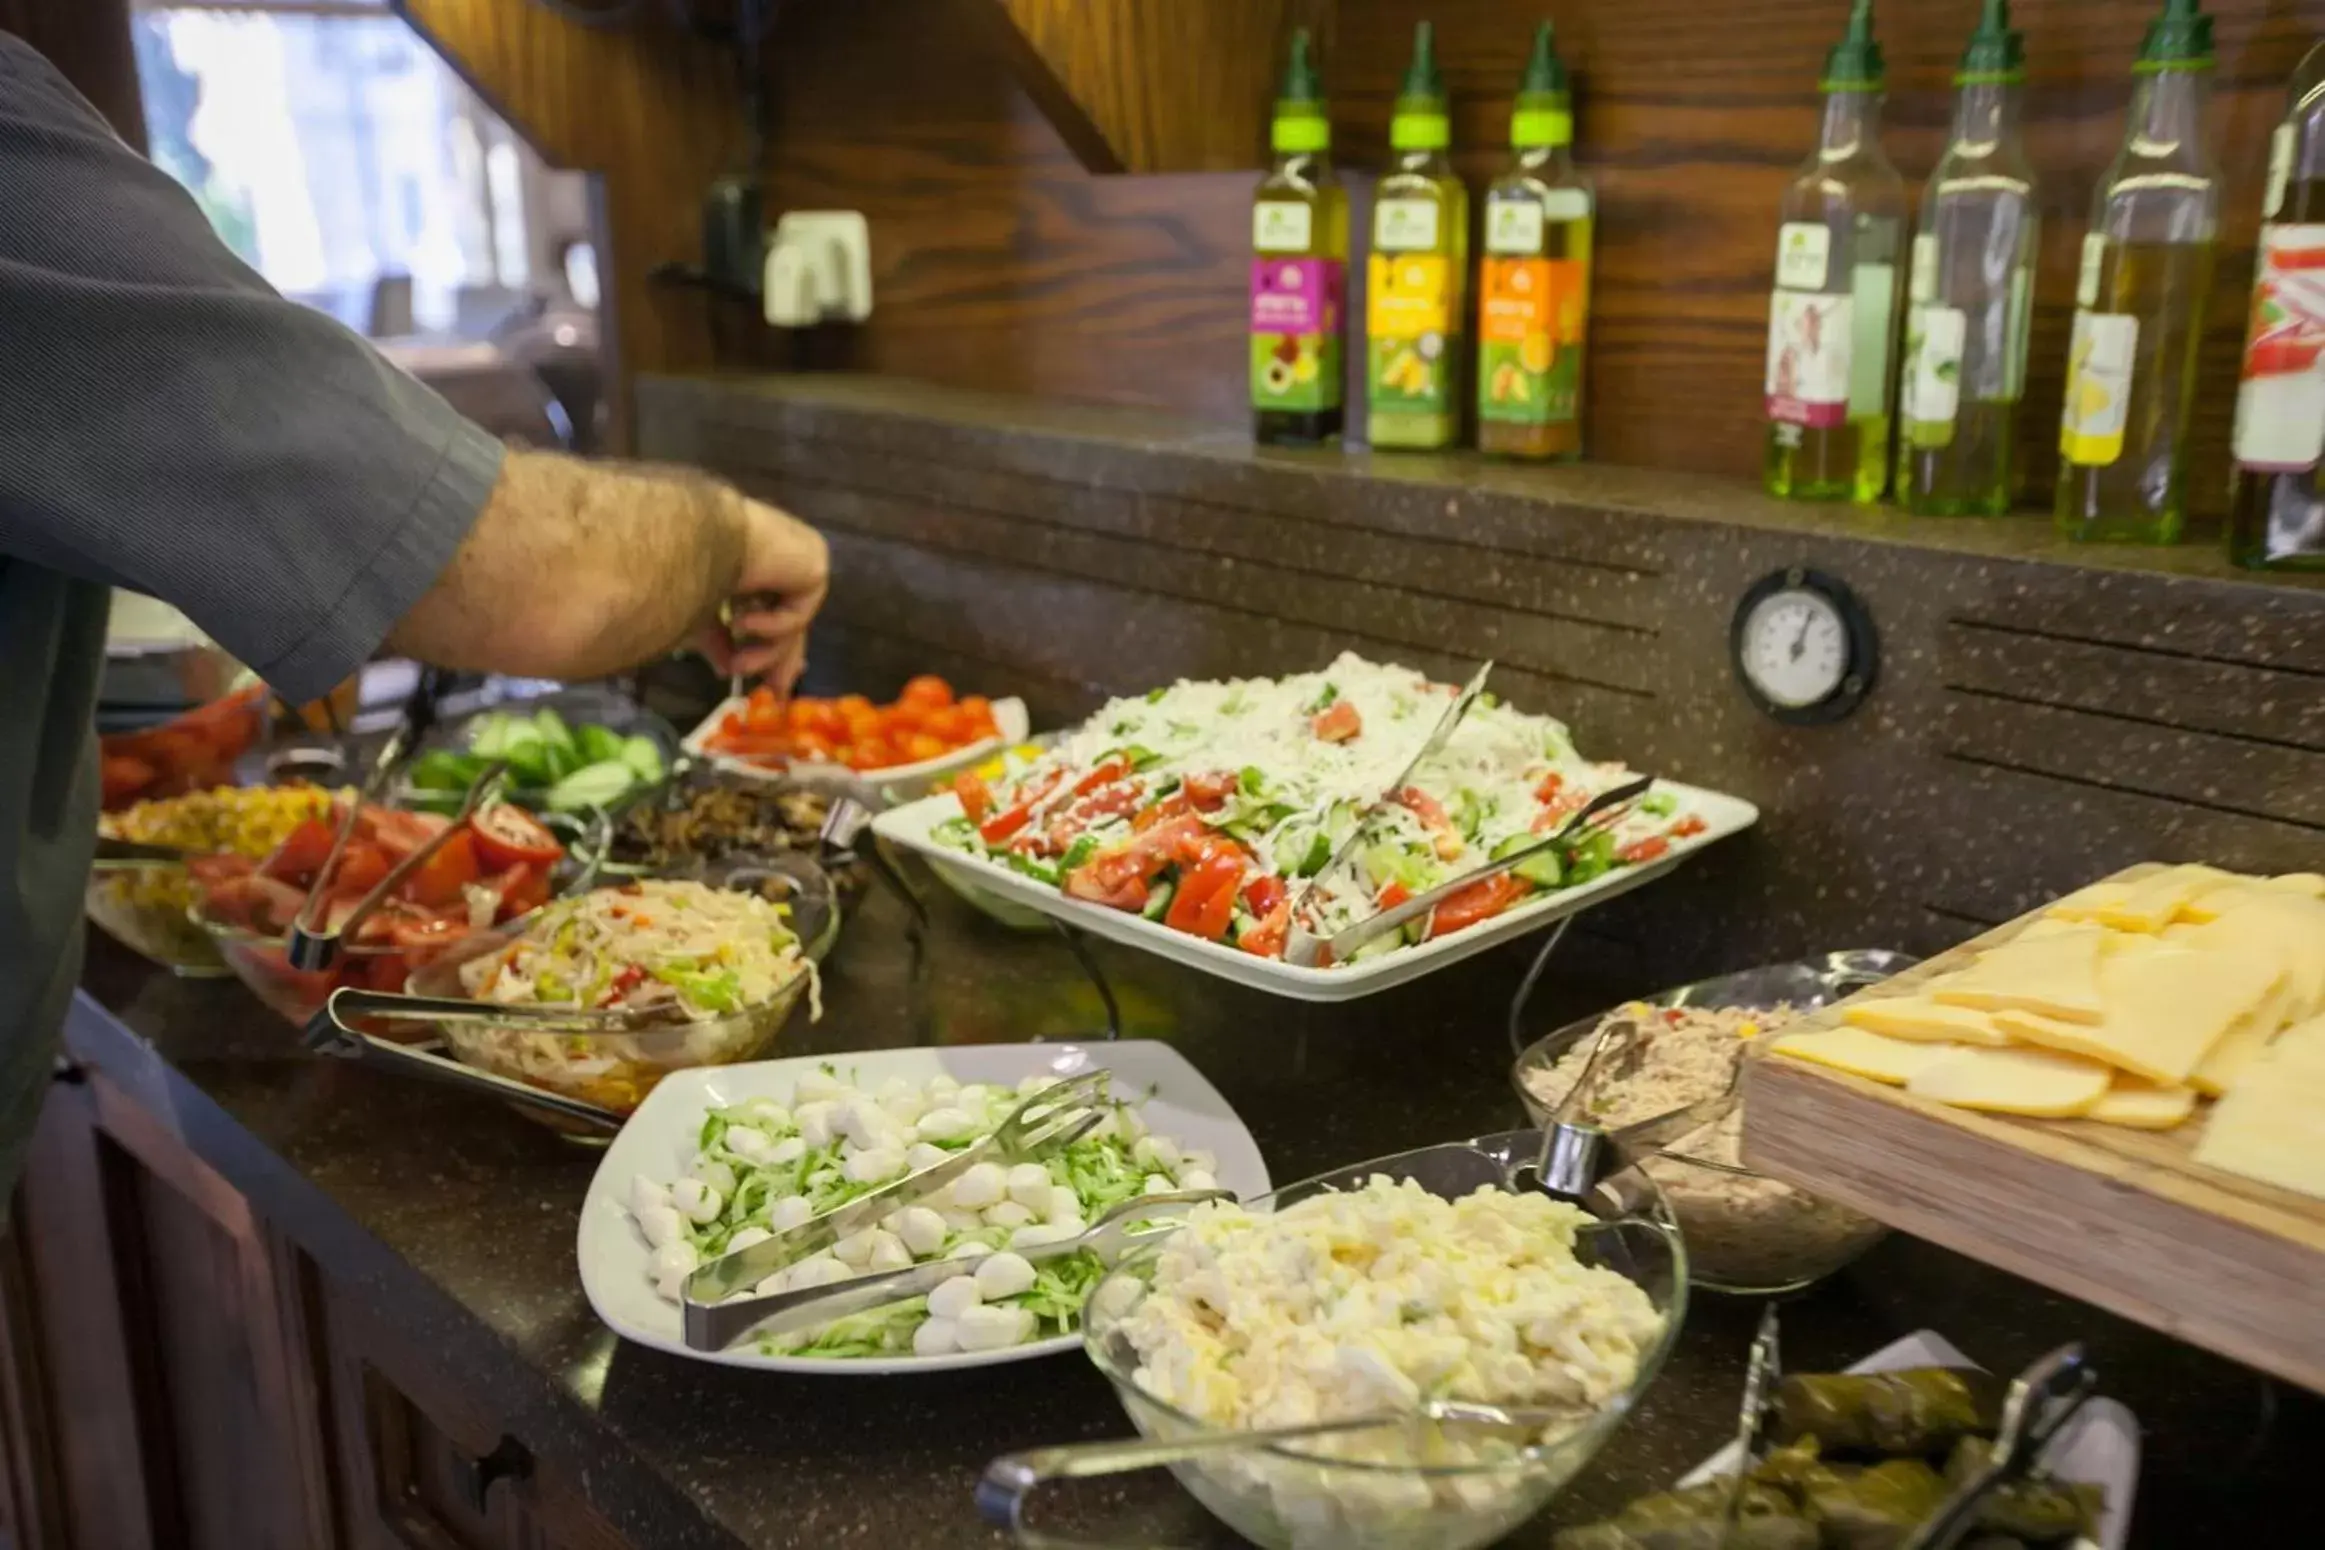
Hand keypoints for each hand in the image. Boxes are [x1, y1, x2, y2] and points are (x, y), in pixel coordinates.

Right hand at [698, 498, 827, 690]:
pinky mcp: (814, 566)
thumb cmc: (683, 569)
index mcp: (754, 561)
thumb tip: (727, 671)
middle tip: (777, 693)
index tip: (771, 681)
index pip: (771, 608)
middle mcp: (781, 558)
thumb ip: (719, 641)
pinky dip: (768, 627)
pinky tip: (740, 621)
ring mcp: (801, 560)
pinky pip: (796, 616)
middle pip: (791, 621)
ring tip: (737, 666)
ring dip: (764, 653)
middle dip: (780, 659)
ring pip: (793, 624)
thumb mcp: (700, 614)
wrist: (693, 536)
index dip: (771, 645)